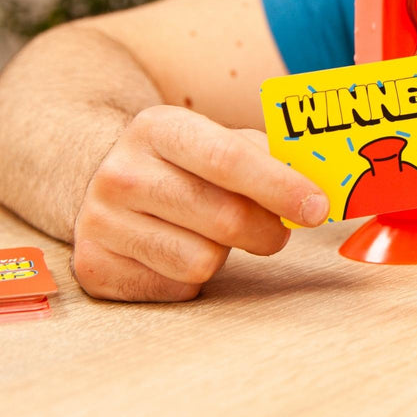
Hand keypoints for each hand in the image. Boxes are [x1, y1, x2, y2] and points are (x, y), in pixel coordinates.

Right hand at [72, 104, 328, 300]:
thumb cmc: (185, 163)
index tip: (317, 208)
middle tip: (279, 231)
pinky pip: (176, 288)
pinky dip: (192, 277)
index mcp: (159, 129)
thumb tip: (320, 191)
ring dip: (226, 255)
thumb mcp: (219, 140)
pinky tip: (178, 249)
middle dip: (268, 231)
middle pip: (225, 218)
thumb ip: (269, 158)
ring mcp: (100, 222)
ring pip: (202, 261)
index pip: (228, 159)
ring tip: (213, 234)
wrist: (102, 179)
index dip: (280, 187)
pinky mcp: (96, 267)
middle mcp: (121, 173)